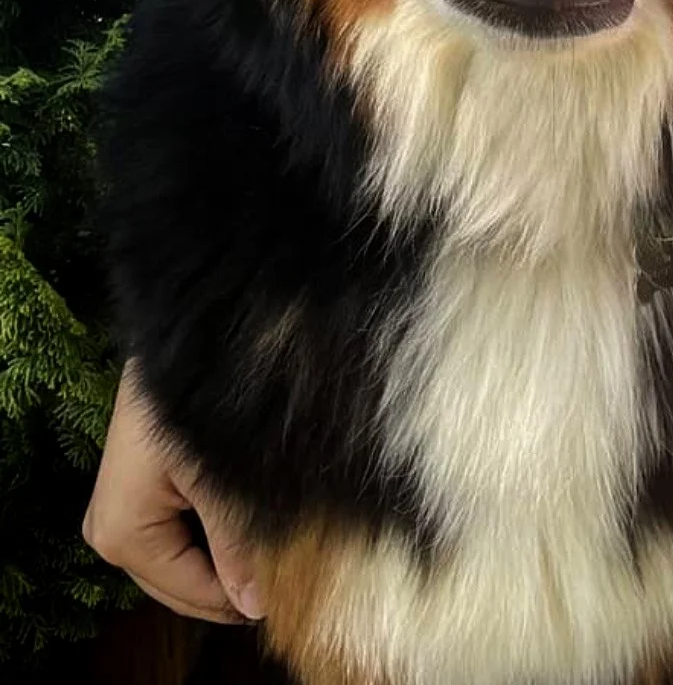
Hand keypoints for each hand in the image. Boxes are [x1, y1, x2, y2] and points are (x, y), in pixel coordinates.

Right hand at [83, 362, 265, 623]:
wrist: (179, 341)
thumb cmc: (193, 405)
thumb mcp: (220, 479)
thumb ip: (237, 545)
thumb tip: (254, 606)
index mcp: (122, 537)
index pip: (190, 594)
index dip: (241, 600)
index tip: (290, 593)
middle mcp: (107, 535)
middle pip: (178, 585)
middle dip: (230, 584)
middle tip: (288, 574)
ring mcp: (116, 515)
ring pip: (179, 563)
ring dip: (222, 562)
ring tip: (273, 548)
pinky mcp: (132, 496)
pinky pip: (174, 537)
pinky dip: (209, 538)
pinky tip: (244, 526)